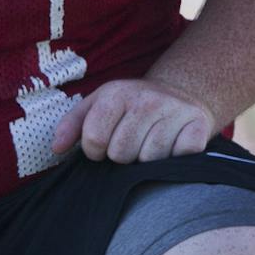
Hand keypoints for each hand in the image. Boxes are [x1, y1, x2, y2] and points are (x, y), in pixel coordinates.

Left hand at [50, 78, 215, 163]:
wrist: (180, 95)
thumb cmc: (131, 106)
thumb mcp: (98, 105)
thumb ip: (72, 125)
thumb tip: (56, 149)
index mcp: (117, 94)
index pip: (94, 140)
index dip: (95, 151)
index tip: (104, 144)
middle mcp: (147, 100)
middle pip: (121, 154)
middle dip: (123, 156)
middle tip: (132, 142)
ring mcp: (174, 112)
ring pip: (149, 160)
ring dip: (148, 160)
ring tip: (151, 143)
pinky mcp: (198, 126)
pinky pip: (178, 158)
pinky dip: (175, 158)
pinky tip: (173, 145)